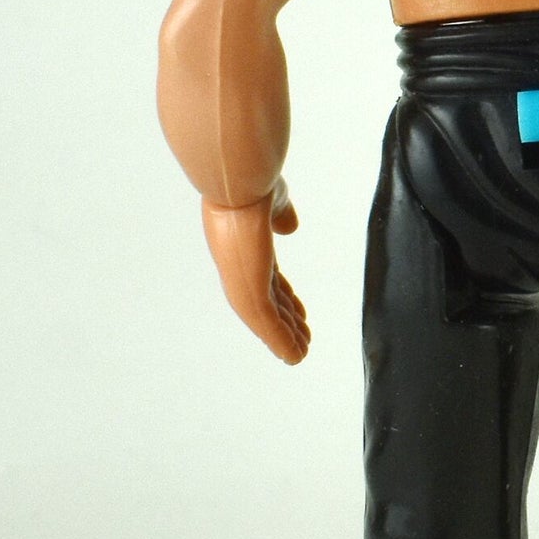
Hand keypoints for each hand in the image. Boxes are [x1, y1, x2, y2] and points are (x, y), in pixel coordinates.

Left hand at [202, 178, 309, 362]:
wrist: (238, 182)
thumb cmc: (253, 184)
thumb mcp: (275, 200)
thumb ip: (282, 215)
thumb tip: (289, 225)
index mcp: (248, 247)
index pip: (268, 279)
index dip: (286, 297)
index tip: (300, 312)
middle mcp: (241, 267)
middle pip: (267, 302)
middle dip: (285, 321)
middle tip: (301, 340)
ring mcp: (241, 280)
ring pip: (264, 318)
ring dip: (283, 338)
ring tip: (300, 355)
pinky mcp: (246, 290)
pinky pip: (265, 324)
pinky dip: (280, 342)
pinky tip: (293, 357)